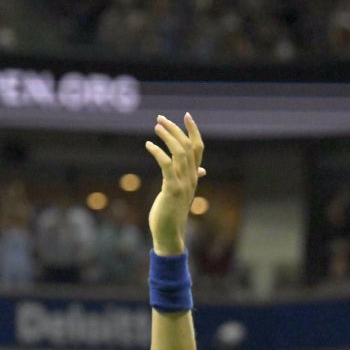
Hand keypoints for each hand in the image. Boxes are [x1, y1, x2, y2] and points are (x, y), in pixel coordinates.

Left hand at [146, 112, 204, 253]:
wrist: (170, 234)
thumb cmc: (172, 213)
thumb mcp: (184, 192)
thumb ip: (191, 178)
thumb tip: (202, 170)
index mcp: (194, 176)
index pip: (198, 148)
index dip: (194, 131)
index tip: (186, 116)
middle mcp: (192, 177)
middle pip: (188, 146)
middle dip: (176, 129)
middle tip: (161, 118)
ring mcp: (183, 183)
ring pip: (179, 152)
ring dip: (167, 137)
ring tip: (156, 127)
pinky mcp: (172, 189)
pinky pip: (167, 165)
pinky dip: (158, 152)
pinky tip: (148, 145)